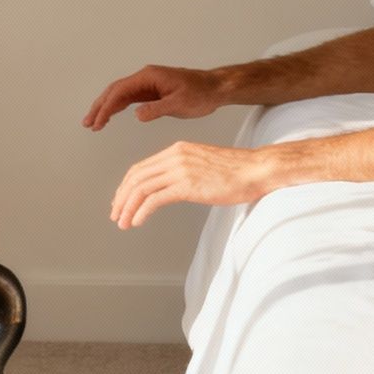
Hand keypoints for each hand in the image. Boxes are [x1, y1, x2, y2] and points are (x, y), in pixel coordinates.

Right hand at [83, 65, 224, 129]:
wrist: (215, 88)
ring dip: (105, 107)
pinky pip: (129, 98)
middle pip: (115, 91)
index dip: (107, 107)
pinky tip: (109, 116)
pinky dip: (117, 107)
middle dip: (100, 106)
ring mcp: (148, 84)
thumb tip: (137, 114)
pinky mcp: (152, 91)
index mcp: (149, 77)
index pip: (121, 91)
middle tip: (88, 123)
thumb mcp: (180, 104)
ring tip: (93, 123)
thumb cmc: (201, 93)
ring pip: (120, 94)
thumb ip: (157, 109)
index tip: (98, 122)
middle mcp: (145, 78)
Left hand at [110, 142, 272, 228]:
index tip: (121, 201)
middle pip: (136, 177)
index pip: (142, 168)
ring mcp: (180, 169)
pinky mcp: (187, 184)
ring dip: (128, 207)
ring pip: (141, 188)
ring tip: (123, 222)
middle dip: (122, 198)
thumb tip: (174, 188)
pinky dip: (141, 211)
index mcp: (177, 150)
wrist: (257, 169)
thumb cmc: (238, 171)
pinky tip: (136, 221)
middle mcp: (175, 156)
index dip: (127, 186)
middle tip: (115, 214)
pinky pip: (154, 199)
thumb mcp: (204, 165)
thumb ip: (186, 172)